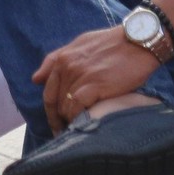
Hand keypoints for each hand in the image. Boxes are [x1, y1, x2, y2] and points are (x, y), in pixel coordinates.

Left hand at [33, 25, 161, 133]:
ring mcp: (80, 76)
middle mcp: (68, 66)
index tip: (56, 124)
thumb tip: (35, 79)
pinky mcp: (95, 85)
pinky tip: (88, 122)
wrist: (138, 41)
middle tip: (69, 132)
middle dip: (61, 119)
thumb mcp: (81, 44)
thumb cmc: (112, 43)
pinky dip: (80, 118)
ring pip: (66, 107)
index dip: (51, 111)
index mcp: (63, 58)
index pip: (48, 92)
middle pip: (56, 103)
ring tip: (80, 129)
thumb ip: (57, 60)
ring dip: (71, 120)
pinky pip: (77, 108)